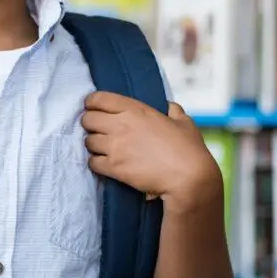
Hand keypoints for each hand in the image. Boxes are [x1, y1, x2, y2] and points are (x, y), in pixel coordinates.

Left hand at [81, 91, 220, 210]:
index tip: (94, 108)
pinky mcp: (113, 167)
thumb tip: (168, 107)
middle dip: (91, 124)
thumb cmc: (189, 150)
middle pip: (87, 119)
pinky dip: (96, 163)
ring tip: (104, 149)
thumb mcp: (184, 122)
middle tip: (99, 130)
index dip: (92, 103)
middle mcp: (120, 125)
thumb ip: (172, 110)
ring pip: (88, 141)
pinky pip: (92, 162)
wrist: (189, 178)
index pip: (98, 99)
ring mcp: (115, 146)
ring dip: (94, 145)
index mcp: (135, 110)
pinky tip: (106, 164)